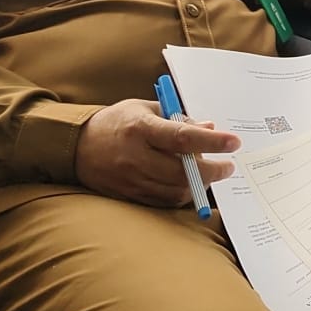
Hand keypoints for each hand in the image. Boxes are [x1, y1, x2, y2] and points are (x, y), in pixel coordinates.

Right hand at [75, 98, 239, 206]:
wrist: (76, 146)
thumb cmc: (117, 121)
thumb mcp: (146, 108)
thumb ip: (178, 118)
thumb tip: (210, 126)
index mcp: (140, 128)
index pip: (182, 137)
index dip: (212, 141)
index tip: (234, 143)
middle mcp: (135, 156)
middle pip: (182, 171)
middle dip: (212, 170)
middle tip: (228, 166)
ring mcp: (131, 179)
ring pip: (175, 190)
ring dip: (199, 185)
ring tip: (209, 173)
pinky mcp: (128, 196)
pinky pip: (163, 201)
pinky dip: (182, 194)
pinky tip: (190, 184)